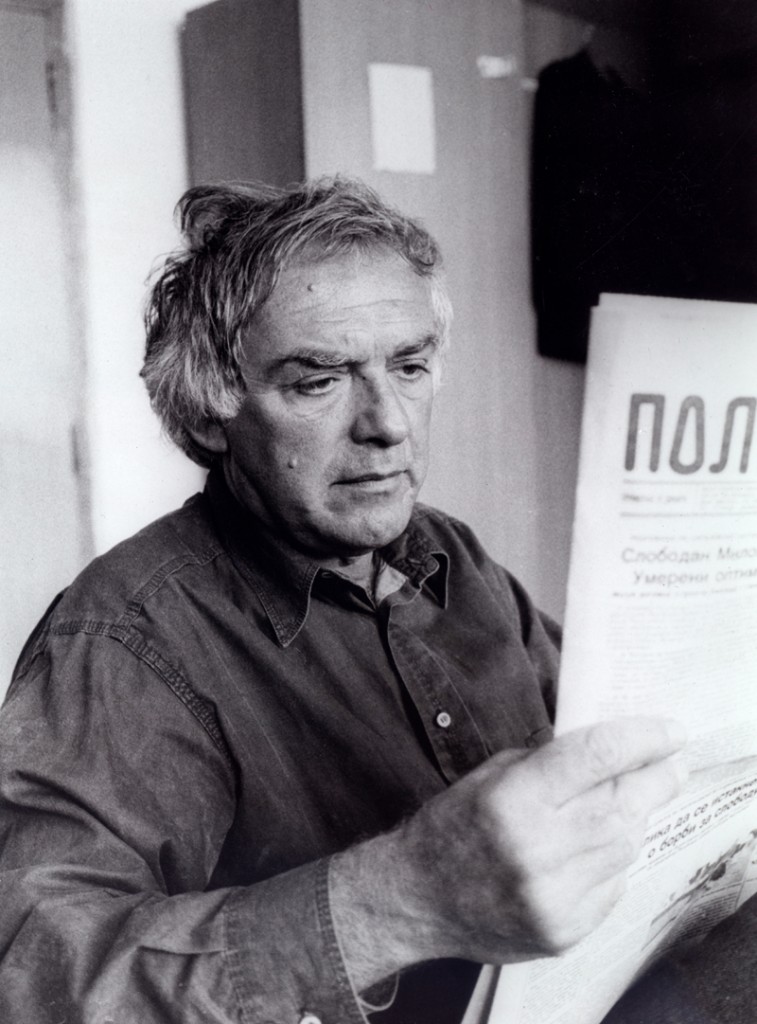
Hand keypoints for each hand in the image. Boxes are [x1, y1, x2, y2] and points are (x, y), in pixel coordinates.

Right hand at [330, 717, 686, 989]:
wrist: (418, 900)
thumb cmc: (453, 826)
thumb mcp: (492, 775)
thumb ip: (551, 763)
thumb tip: (613, 748)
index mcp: (513, 800)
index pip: (596, 757)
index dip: (642, 739)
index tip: (670, 730)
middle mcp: (537, 850)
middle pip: (622, 803)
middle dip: (656, 778)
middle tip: (674, 762)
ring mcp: (554, 897)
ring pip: (624, 845)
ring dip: (631, 819)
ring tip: (625, 802)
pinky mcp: (564, 931)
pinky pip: (612, 885)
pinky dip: (610, 861)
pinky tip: (591, 849)